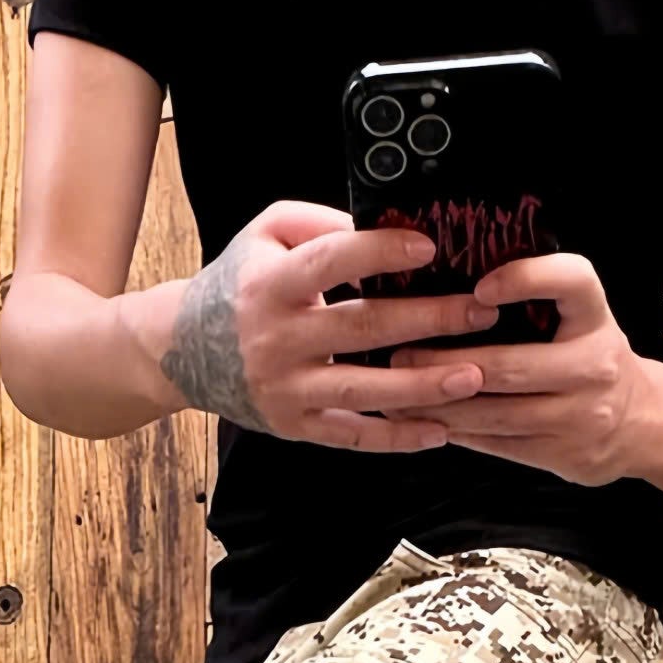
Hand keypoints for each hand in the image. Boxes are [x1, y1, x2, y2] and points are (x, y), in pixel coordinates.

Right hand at [154, 201, 505, 452]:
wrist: (182, 350)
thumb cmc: (240, 284)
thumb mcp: (265, 235)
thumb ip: (319, 225)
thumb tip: (385, 227)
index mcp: (271, 285)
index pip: (330, 262)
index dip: (379, 252)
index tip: (429, 247)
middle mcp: (277, 340)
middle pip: (360, 328)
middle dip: (425, 320)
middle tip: (480, 313)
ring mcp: (287, 390)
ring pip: (362, 391)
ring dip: (422, 387)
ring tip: (473, 377)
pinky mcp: (296, 428)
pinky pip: (353, 437)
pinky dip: (397, 438)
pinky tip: (441, 430)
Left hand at [381, 252, 662, 486]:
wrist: (642, 423)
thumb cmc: (591, 357)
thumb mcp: (582, 316)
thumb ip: (540, 298)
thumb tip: (457, 288)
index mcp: (596, 317)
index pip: (572, 282)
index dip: (526, 279)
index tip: (480, 288)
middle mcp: (593, 365)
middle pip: (510, 365)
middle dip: (447, 362)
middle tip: (401, 354)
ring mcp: (579, 415)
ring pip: (496, 413)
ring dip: (440, 405)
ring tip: (399, 393)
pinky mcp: (562, 454)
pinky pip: (498, 444)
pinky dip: (458, 432)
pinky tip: (426, 421)